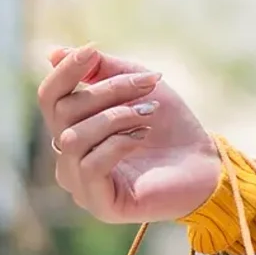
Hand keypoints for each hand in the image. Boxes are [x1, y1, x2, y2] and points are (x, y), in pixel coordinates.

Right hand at [37, 45, 221, 223]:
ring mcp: (81, 184)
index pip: (50, 98)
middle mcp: (69, 158)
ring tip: (150, 112)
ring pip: (73, 139)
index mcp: (74, 128)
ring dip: (116, 117)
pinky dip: (117, 143)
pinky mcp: (100, 204)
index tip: (92, 50)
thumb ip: (100, 70)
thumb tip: (53, 53)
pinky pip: (89, 166)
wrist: (204, 162)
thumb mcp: (137, 86)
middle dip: (108, 90)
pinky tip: (142, 136)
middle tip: (149, 84)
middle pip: (64, 113)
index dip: (65, 71)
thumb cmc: (170, 125)